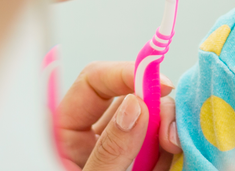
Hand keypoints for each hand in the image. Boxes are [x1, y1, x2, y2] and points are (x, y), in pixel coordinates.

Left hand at [56, 61, 182, 170]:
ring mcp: (111, 150)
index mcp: (61, 131)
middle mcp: (88, 135)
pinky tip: (172, 162)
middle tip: (171, 134)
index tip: (163, 85)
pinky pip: (156, 148)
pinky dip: (169, 152)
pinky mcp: (132, 166)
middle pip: (129, 98)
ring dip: (167, 132)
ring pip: (149, 122)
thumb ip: (109, 148)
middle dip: (157, 109)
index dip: (128, 74)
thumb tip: (136, 106)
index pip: (93, 82)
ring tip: (173, 152)